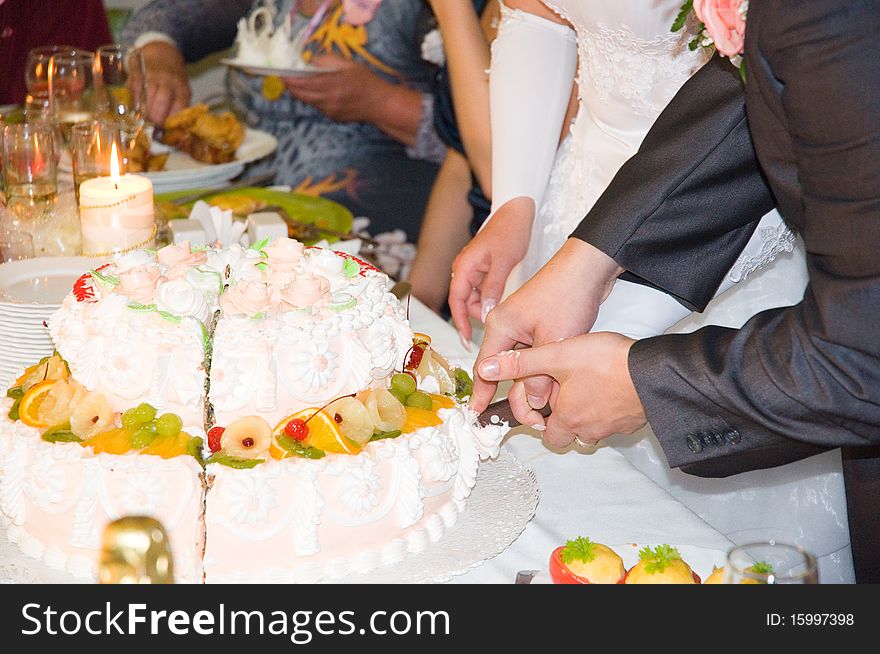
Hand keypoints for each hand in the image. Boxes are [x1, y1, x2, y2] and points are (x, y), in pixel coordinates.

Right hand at [140, 41, 190, 125]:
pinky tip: (134, 109)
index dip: (171, 124)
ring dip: (143, 113)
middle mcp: (168, 82)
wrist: (162, 52)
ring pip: (146, 98)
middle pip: (161, 104)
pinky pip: (133, 91)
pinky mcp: (137, 73)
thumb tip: (172, 132)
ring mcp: (151, 77)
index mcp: (182, 89)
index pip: (179, 110)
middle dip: (155, 119)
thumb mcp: (181, 91)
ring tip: (143, 121)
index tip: (166, 132)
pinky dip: (133, 103)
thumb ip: (177, 108)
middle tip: (152, 127)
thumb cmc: (173, 78)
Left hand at [283, 54, 385, 122]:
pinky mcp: (332, 117)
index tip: (280, 71)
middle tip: (285, 77)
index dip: (288, 77)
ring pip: (307, 101)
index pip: (302, 82)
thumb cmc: (366, 81)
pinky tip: (318, 92)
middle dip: (290, 85)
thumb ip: (327, 61)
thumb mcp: (349, 64)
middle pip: (300, 94)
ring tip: (299, 82)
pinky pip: (317, 106)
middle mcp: (328, 100)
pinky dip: (313, 98)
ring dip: (301, 92)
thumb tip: (310, 61)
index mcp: (332, 84)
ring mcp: (329, 111)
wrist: (380, 104)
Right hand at [448, 199, 533, 341]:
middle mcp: (464, 269)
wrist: (516, 211)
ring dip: (486, 307)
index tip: (465, 340)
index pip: (456, 301)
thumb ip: (493, 288)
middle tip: (495, 327)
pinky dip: (491, 298)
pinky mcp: (483, 269)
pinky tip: (504, 302)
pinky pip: (482, 290)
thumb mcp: (503, 262)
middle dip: (477, 316)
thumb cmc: (509, 230)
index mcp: (464, 267)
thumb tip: (487, 313)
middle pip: (464, 302)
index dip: (460, 322)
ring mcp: (473, 269)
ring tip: (504, 315)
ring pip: (474, 297)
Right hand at [470, 238, 622, 415]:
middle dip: (518, 392)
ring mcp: (522, 325)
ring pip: (523, 364)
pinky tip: (557, 383)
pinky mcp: (538, 325)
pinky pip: (534, 355)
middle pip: (505, 368)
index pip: (485, 367)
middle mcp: (506, 325)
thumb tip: (533, 402)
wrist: (588, 268)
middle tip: (529, 417)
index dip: (482, 392)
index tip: (478, 412)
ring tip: (549, 404)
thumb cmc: (567, 294)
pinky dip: (544, 370)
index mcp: (500, 326)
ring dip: (535, 381)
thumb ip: (539, 375)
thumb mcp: (554, 340)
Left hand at [476, 332, 645, 447]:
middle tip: (565, 394)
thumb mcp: (557, 355)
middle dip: (564, 419)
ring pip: (593, 429)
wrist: (654, 370)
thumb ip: (521, 363)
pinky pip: (615, 421)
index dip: (541, 421)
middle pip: (571, 435)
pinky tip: (610, 387)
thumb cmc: (607, 363)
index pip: (548, 435)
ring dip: (587, 414)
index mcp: (568, 419)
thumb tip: (486, 369)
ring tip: (587, 386)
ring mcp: (615, 428)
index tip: (542, 404)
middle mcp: (591, 430)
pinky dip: (609, 409)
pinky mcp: (634, 421)